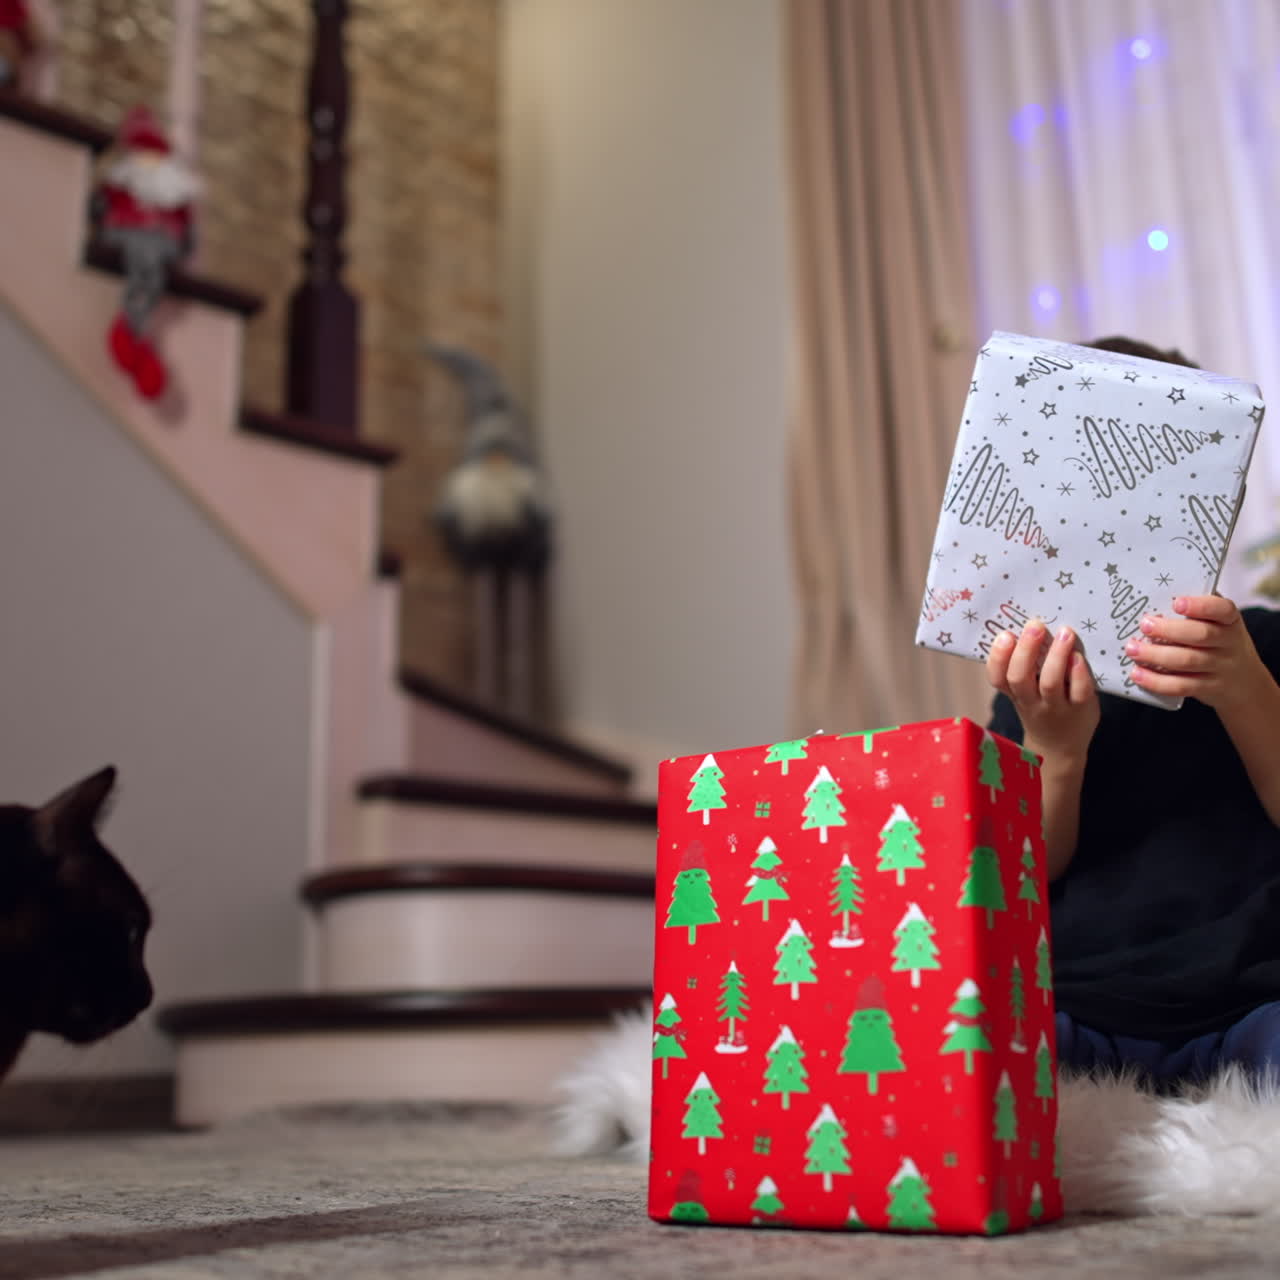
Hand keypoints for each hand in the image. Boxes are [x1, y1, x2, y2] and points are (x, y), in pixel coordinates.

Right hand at [987, 619, 1098, 764]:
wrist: (1059, 749)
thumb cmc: (1041, 709)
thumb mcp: (1025, 694)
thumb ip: (1025, 668)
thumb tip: (1031, 627)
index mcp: (1014, 694)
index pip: (997, 678)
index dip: (998, 657)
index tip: (1005, 635)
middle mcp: (1031, 702)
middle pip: (1020, 677)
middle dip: (1025, 650)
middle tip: (1035, 625)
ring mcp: (1056, 708)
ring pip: (1050, 683)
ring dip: (1056, 656)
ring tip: (1065, 632)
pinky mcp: (1081, 710)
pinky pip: (1079, 692)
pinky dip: (1079, 673)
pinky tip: (1079, 657)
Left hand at [1125, 594, 1268, 710]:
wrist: (1245, 681)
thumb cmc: (1219, 642)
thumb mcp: (1217, 623)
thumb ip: (1195, 612)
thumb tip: (1152, 601)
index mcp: (1229, 619)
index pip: (1222, 609)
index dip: (1200, 606)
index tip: (1176, 603)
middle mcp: (1229, 642)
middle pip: (1200, 635)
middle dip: (1168, 630)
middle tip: (1144, 625)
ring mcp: (1220, 667)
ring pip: (1187, 661)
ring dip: (1155, 655)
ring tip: (1132, 648)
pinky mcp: (1208, 688)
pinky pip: (1181, 686)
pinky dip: (1157, 681)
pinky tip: (1137, 673)